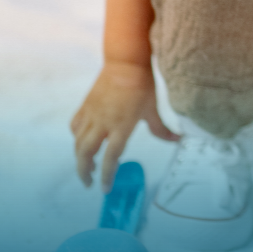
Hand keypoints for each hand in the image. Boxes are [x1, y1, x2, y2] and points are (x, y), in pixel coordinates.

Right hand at [69, 61, 177, 190]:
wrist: (125, 62)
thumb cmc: (142, 85)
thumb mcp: (153, 109)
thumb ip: (161, 129)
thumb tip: (177, 140)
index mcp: (122, 126)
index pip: (111, 157)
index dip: (107, 175)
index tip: (105, 189)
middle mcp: (103, 123)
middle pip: (86, 153)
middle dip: (85, 172)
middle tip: (89, 182)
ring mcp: (92, 114)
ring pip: (78, 142)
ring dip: (80, 158)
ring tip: (87, 167)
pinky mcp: (85, 106)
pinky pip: (75, 126)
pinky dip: (76, 137)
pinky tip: (83, 142)